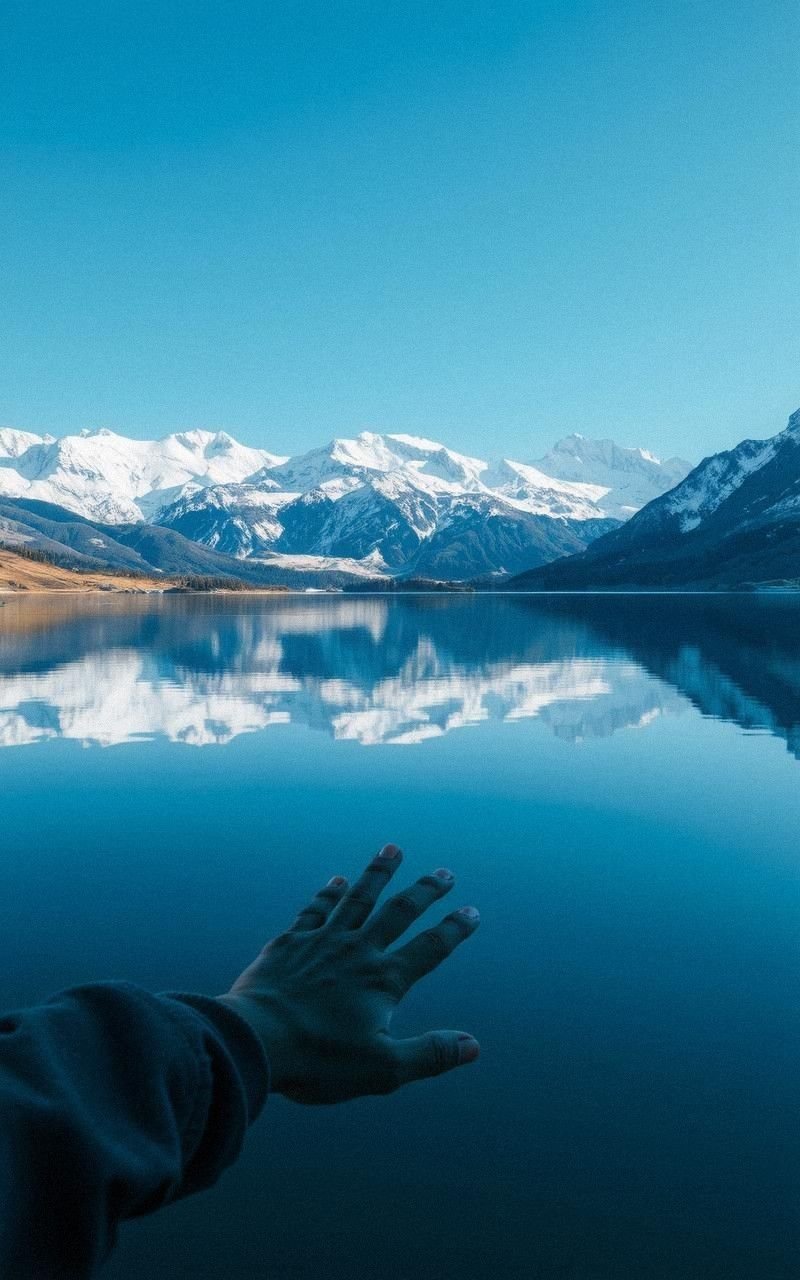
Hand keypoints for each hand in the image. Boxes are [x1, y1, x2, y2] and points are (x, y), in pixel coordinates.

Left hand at [218, 844, 479, 1103]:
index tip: (472, 912)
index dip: (454, 930)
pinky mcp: (289, 944)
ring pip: (357, 899)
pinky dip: (328, 894)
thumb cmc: (318, 1060)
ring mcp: (322, 943)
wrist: (254, 1041)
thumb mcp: (383, 1070)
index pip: (429, 949)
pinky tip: (336, 882)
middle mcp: (357, 952)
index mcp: (383, 981)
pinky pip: (315, 910)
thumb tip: (473, 1046)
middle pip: (398, 912)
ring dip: (378, 874)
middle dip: (425, 891)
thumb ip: (430, 1054)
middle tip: (445, 873)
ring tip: (392, 850)